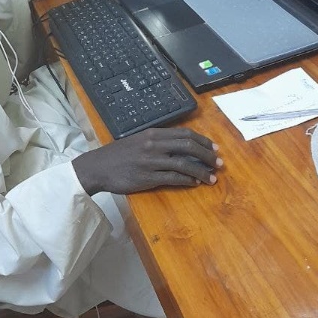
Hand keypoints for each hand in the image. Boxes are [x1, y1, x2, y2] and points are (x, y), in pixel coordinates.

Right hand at [72, 127, 222, 194]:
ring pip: (184, 163)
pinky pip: (173, 178)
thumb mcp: (138, 141)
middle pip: (189, 146)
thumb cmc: (118, 155)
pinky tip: (195, 183)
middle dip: (208, 155)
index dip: (203, 141)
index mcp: (153, 133)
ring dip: (202, 171)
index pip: (185, 134)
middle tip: (219, 163)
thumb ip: (158, 142)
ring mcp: (151, 161)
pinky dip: (187, 180)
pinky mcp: (148, 177)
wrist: (97, 167)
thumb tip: (180, 147)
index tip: (214, 148)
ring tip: (212, 177)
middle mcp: (154, 145)